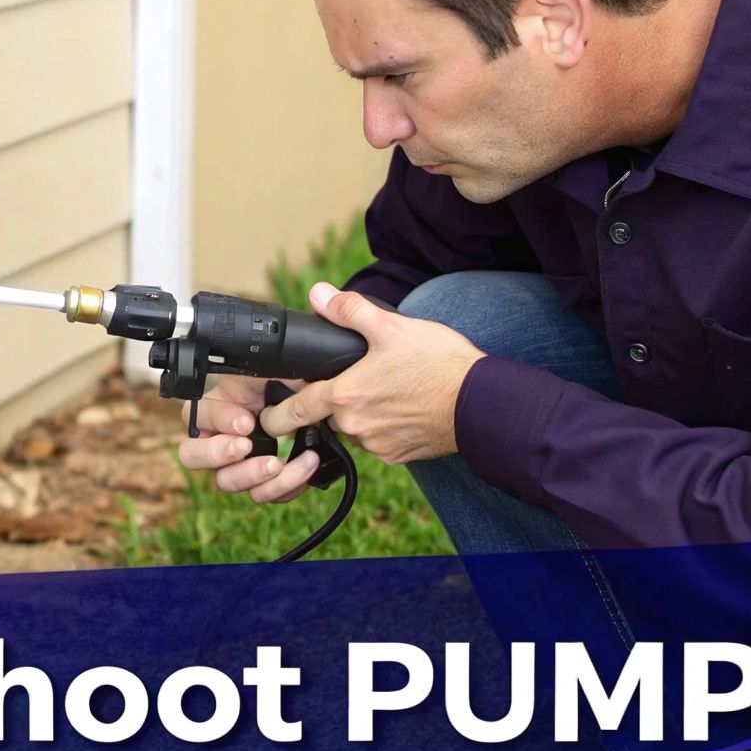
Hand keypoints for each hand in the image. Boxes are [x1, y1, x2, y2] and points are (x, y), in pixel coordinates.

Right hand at [175, 375, 323, 504]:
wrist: (325, 401)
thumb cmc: (294, 378)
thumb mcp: (271, 365)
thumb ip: (253, 370)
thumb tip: (250, 381)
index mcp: (218, 405)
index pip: (195, 416)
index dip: (219, 420)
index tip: (246, 422)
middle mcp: (222, 437)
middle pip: (192, 456)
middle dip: (216, 454)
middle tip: (245, 447)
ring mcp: (241, 462)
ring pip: (227, 482)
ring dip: (251, 476)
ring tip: (278, 464)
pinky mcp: (266, 481)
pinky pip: (264, 494)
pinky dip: (284, 486)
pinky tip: (306, 465)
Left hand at [260, 282, 484, 463]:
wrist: (481, 402)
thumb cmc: (439, 363)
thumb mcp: (391, 326)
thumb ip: (350, 311)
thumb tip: (318, 295)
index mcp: (345, 396)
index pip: (293, 412)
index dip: (276, 413)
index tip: (268, 414)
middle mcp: (355, 426)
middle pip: (327, 416)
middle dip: (333, 401)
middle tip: (359, 379)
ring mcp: (377, 444)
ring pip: (354, 428)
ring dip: (361, 413)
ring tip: (388, 388)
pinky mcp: (398, 456)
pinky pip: (379, 441)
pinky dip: (384, 426)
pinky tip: (404, 406)